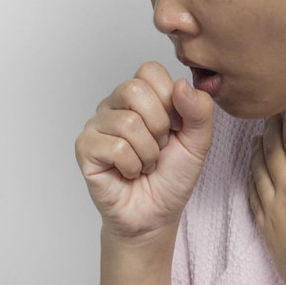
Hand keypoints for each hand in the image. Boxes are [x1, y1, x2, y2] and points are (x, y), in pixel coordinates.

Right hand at [75, 61, 213, 239]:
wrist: (156, 213)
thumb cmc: (173, 175)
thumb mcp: (198, 141)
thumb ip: (200, 110)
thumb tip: (181, 84)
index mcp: (140, 96)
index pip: (150, 71)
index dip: (170, 100)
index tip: (175, 127)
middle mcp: (115, 104)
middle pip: (135, 89)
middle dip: (159, 125)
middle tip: (159, 146)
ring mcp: (97, 125)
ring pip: (128, 122)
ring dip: (148, 153)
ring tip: (146, 163)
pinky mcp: (85, 147)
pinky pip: (115, 147)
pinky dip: (132, 166)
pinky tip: (130, 172)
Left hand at [249, 105, 285, 284]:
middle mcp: (285, 193)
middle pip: (273, 152)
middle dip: (272, 130)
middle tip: (271, 115)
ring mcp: (272, 212)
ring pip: (258, 173)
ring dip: (257, 152)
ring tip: (257, 139)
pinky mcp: (266, 230)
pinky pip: (252, 198)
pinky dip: (250, 181)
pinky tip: (250, 178)